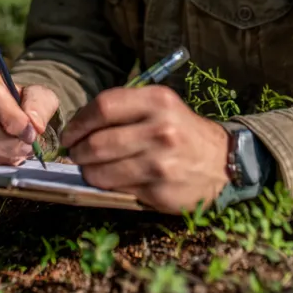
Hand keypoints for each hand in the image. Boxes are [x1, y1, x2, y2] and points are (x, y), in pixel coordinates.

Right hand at [0, 68, 58, 164]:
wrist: (13, 117)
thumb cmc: (26, 104)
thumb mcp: (41, 98)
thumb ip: (40, 107)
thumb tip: (34, 126)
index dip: (10, 116)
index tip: (30, 133)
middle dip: (8, 140)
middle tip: (27, 147)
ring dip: (0, 151)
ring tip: (18, 152)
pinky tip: (4, 156)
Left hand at [61, 85, 229, 212]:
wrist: (223, 161)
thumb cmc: (181, 130)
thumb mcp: (160, 106)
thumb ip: (123, 109)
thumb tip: (78, 125)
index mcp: (157, 101)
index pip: (103, 107)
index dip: (78, 122)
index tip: (69, 133)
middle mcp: (161, 130)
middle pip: (98, 142)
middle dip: (77, 151)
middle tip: (75, 153)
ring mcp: (161, 163)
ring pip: (102, 171)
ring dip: (87, 171)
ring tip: (89, 168)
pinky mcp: (161, 191)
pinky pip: (118, 190)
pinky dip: (107, 186)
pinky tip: (112, 180)